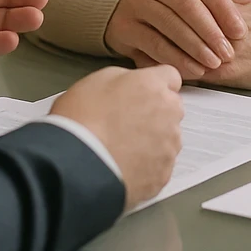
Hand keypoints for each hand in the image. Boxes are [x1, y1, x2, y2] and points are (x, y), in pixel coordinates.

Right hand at [52, 65, 183, 207]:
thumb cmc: (82, 121)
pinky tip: (123, 162)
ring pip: (167, 138)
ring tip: (121, 146)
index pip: (170, 76)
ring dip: (151, 139)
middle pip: (170, 108)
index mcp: (153, 86)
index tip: (143, 91)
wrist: (79, 164)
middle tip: (125, 120)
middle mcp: (169, 114)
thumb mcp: (96, 80)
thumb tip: (130, 84)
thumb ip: (125, 78)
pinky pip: (159, 165)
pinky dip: (146, 164)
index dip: (155, 84)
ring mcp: (169, 146)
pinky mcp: (163, 174)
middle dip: (154, 112)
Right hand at [104, 0, 250, 79]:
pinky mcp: (126, 26)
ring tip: (212, 64)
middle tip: (227, 54)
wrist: (129, 14)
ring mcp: (138, 2)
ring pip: (171, 26)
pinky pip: (154, 44)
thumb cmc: (174, 6)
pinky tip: (192, 70)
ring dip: (195, 48)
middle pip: (189, 7)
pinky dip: (176, 59)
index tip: (241, 32)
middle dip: (211, 33)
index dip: (227, 11)